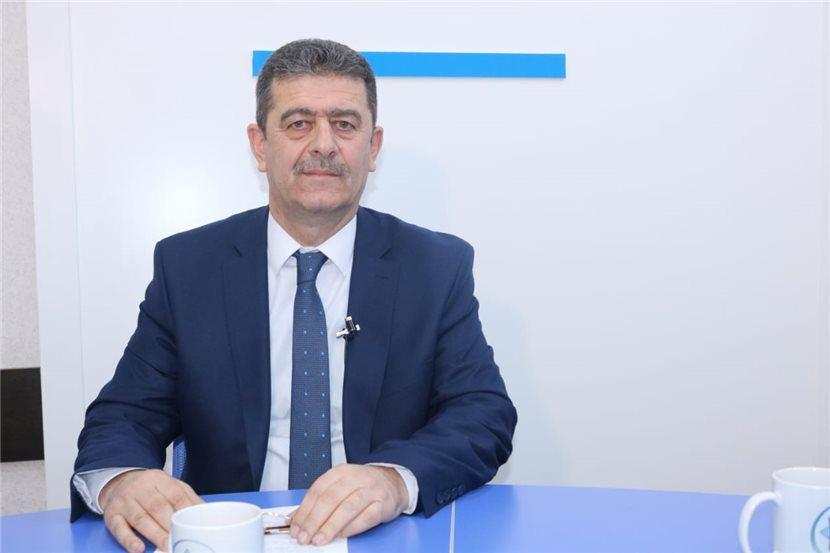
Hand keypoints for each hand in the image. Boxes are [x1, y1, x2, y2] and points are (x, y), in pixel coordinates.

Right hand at [99, 469, 202, 552]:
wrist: (118, 483)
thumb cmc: (150, 488)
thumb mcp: (169, 485)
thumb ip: (187, 497)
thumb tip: (206, 511)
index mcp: (158, 479)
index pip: (175, 495)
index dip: (185, 511)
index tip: (194, 526)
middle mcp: (140, 488)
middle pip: (158, 508)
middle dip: (171, 526)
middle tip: (181, 541)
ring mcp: (124, 501)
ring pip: (141, 519)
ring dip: (155, 535)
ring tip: (167, 548)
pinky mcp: (111, 514)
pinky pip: (119, 528)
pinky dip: (129, 540)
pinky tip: (138, 549)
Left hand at [289, 464, 407, 545]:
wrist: (394, 483)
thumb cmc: (362, 487)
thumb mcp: (340, 486)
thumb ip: (319, 500)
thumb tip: (295, 519)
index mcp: (341, 471)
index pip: (318, 490)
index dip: (305, 510)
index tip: (295, 527)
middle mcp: (356, 478)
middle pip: (330, 499)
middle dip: (314, 520)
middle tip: (304, 537)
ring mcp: (371, 490)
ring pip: (347, 508)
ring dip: (330, 526)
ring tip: (318, 540)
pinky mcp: (383, 503)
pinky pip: (366, 517)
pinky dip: (351, 528)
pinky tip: (340, 536)